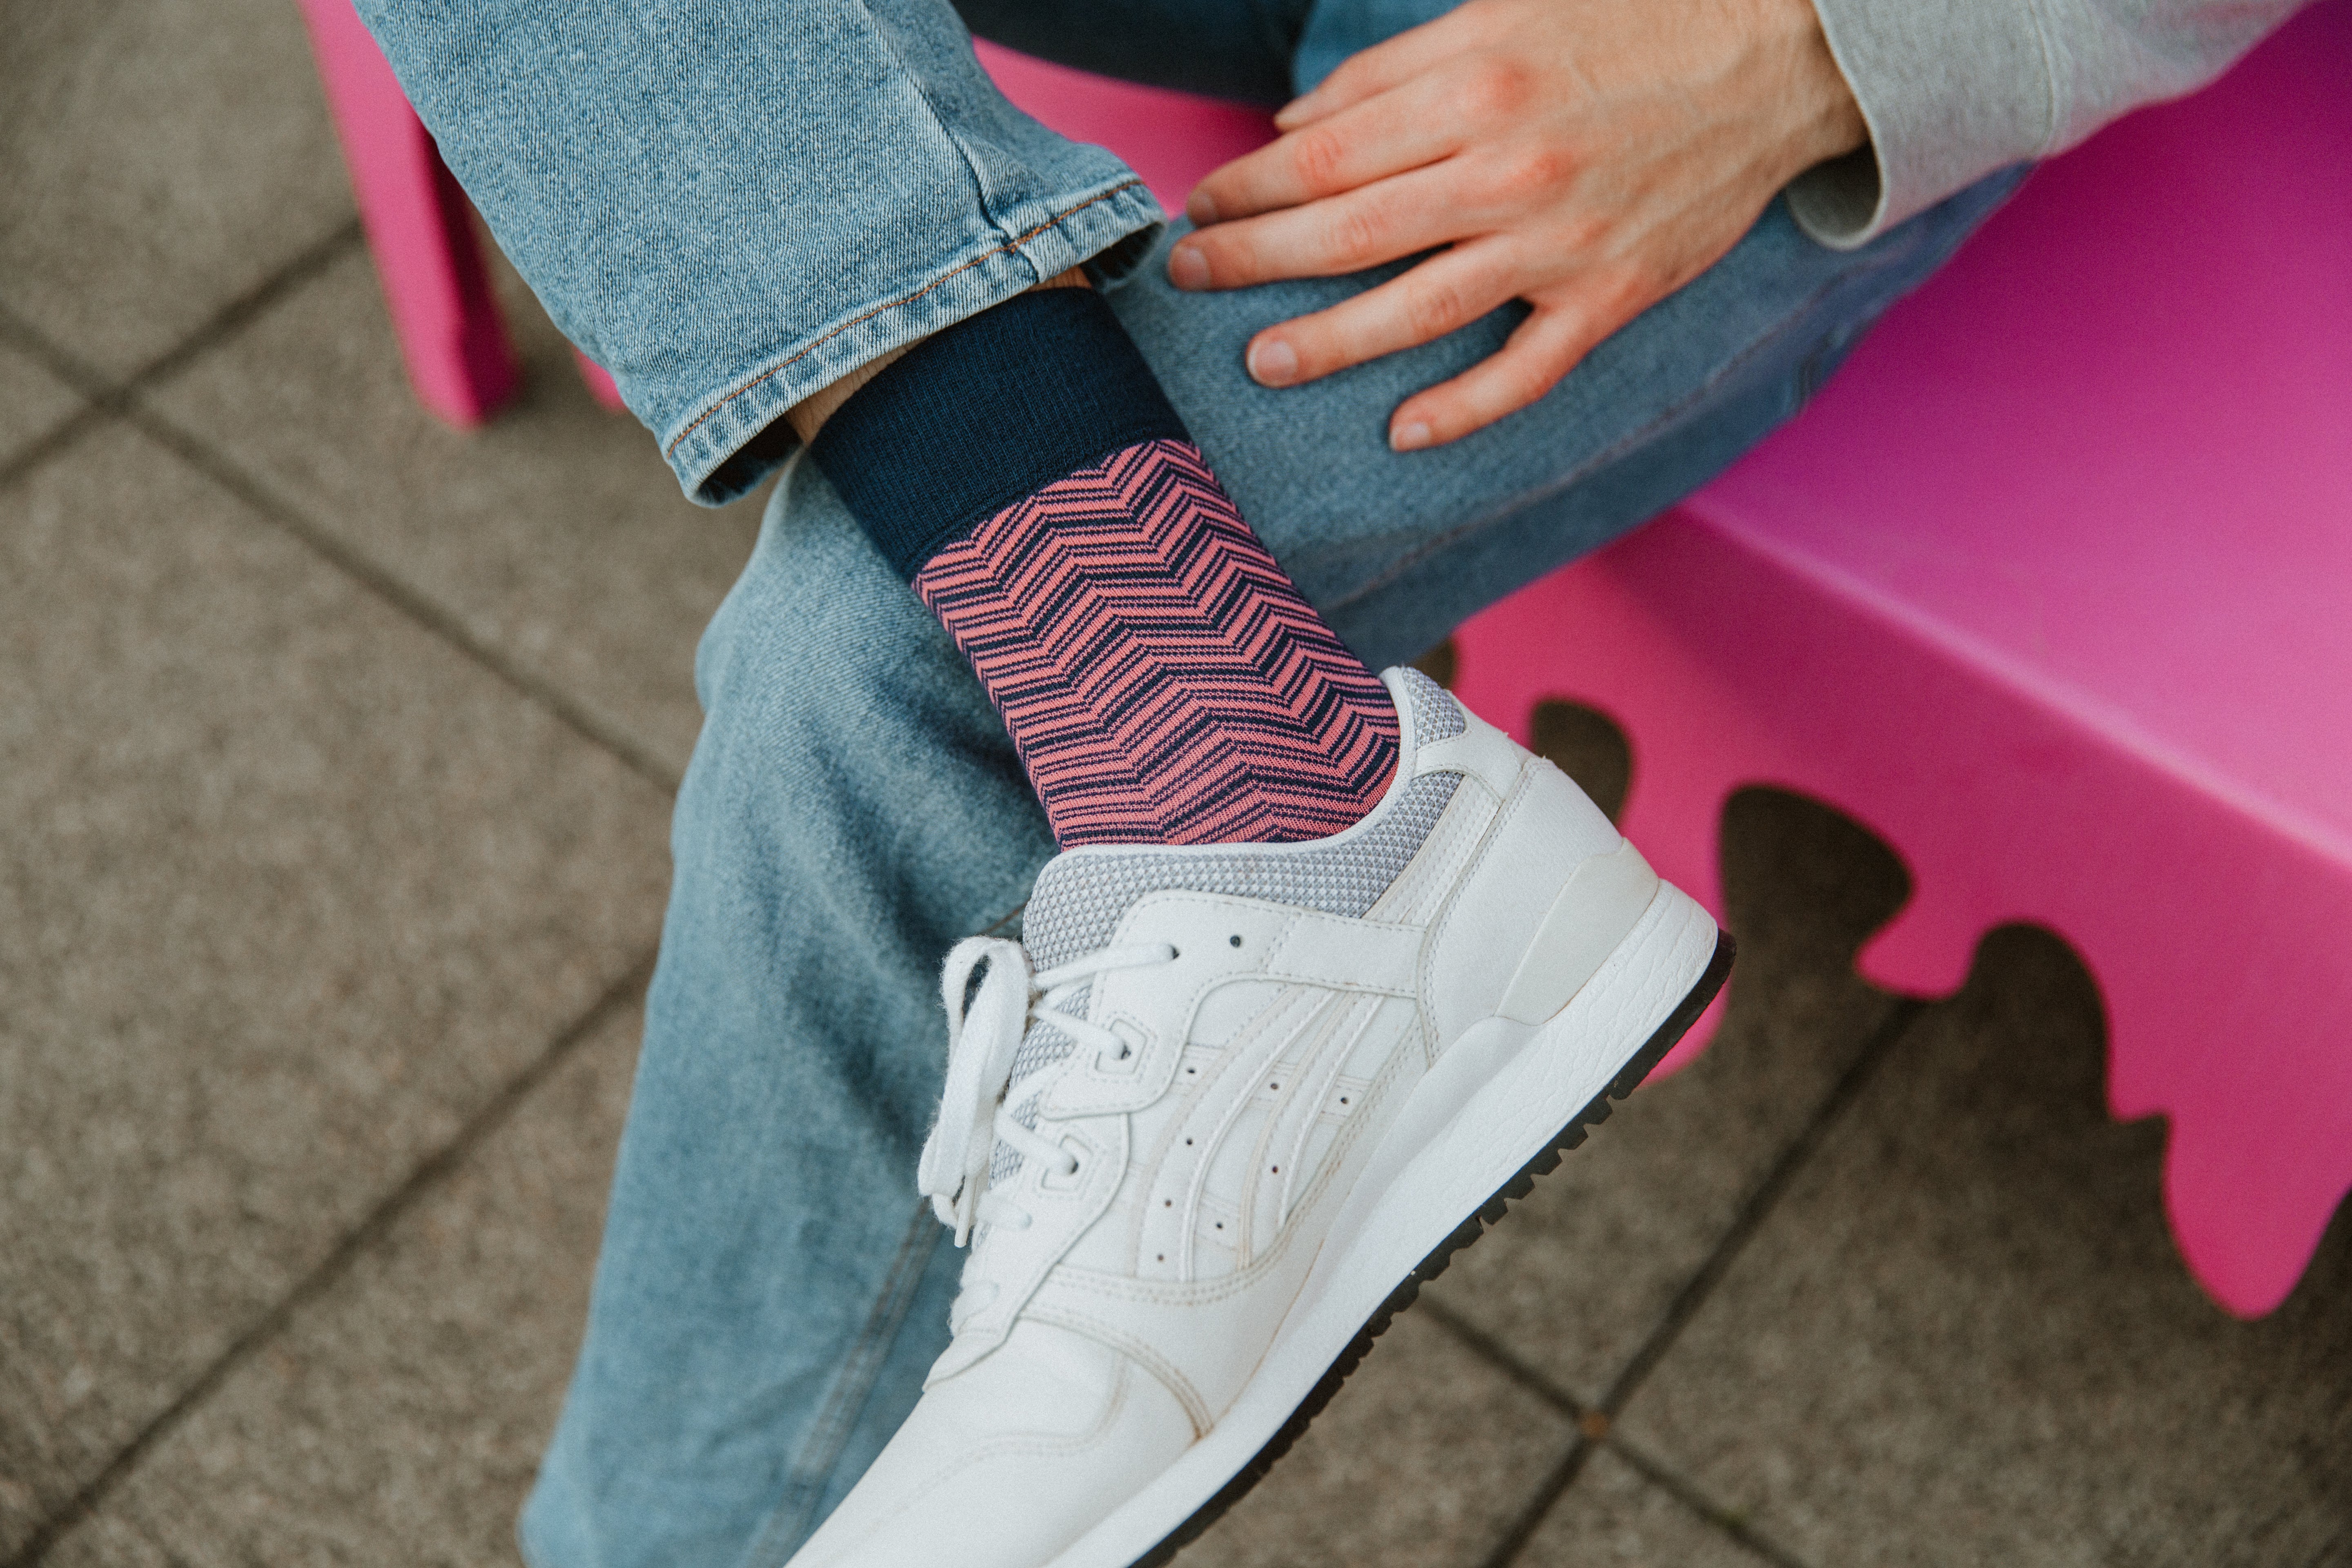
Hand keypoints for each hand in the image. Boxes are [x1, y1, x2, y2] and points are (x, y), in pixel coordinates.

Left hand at [1167, 0, 1865, 449]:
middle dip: (1254, 259)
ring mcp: (1560, 243)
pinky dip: (1463, 409)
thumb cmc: (1627, 23)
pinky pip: (1525, 370)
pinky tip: (1401, 431)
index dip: (1249, 187)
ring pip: (1419, 309)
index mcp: (1475, 87)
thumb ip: (1390, 72)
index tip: (1202, 208)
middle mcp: (1509, 170)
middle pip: (1349, 231)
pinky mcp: (1610, 296)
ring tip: (1263, 362)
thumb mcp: (1499, 11)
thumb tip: (1296, 129)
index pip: (1325, 153)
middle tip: (1191, 280)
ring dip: (1329, 342)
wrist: (1775, 55)